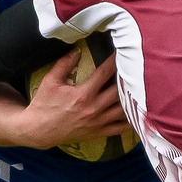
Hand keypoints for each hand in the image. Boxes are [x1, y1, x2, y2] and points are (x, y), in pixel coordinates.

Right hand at [13, 50, 127, 148]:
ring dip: (133, 99)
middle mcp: (94, 108)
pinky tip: (138, 112)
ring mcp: (98, 122)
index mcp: (84, 94)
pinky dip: (131, 121)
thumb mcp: (50, 81)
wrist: (39, 130)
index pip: (105, 73)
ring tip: (142, 88)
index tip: (122, 50)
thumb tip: (77, 49)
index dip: (115, 60)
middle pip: (120, 91)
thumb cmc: (43, 105)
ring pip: (124, 110)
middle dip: (129, 78)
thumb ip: (64, 64)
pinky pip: (120, 128)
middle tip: (137, 67)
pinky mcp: (98, 132)